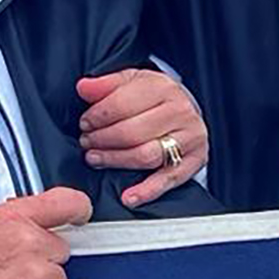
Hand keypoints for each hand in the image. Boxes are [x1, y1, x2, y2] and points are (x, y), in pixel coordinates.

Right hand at [0, 187, 90, 278]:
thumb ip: (14, 225)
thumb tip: (35, 227)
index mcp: (12, 217)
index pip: (65, 202)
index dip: (78, 210)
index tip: (79, 218)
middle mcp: (28, 241)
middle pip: (61, 250)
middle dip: (43, 263)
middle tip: (12, 274)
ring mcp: (36, 273)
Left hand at [76, 69, 208, 207]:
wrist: (185, 109)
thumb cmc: (155, 98)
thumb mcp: (131, 81)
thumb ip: (106, 84)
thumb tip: (84, 87)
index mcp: (163, 88)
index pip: (123, 104)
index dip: (97, 117)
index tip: (85, 123)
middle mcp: (180, 111)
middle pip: (133, 132)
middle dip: (103, 140)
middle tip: (88, 142)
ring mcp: (189, 137)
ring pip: (146, 156)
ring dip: (116, 161)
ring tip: (98, 159)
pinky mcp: (194, 160)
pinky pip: (169, 179)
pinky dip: (147, 191)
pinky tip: (129, 197)